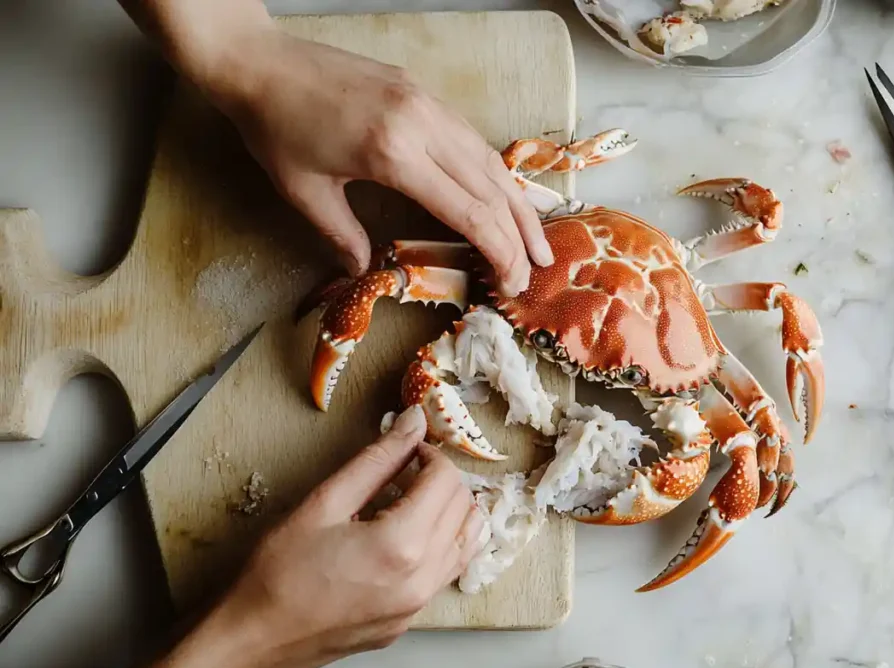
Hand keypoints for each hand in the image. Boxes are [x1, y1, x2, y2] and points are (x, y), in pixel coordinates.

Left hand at [119, 0, 551, 294]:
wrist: (256, 61)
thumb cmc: (273, 130)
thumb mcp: (304, 193)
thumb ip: (343, 236)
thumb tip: (367, 273)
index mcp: (393, 154)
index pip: (467, 211)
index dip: (497, 250)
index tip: (511, 281)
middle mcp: (421, 124)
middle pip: (491, 185)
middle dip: (519, 232)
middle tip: (538, 268)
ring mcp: (425, 102)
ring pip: (488, 158)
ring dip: (516, 200)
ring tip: (535, 236)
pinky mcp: (420, 91)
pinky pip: (469, 137)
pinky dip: (492, 171)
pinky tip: (500, 193)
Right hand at [125, 405, 483, 667]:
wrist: (254, 637)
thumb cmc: (278, 574)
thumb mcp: (325, 502)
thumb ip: (378, 459)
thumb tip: (412, 423)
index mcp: (401, 545)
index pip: (446, 480)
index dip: (430, 454)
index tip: (408, 449)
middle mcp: (421, 579)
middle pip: (463, 508)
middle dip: (441, 479)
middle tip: (405, 471)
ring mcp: (417, 606)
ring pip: (466, 542)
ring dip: (448, 511)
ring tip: (410, 500)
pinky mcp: (408, 621)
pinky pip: (446, 572)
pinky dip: (442, 544)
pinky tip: (407, 536)